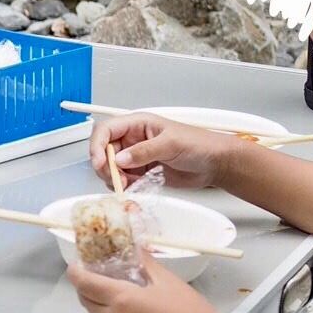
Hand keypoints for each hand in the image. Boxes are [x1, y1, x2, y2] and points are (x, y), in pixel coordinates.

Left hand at [67, 254, 220, 312]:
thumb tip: (135, 247)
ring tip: (116, 293)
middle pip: (85, 301)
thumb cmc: (188, 312)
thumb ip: (145, 263)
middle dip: (86, 287)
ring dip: (98, 303)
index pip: (84, 283)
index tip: (76, 264)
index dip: (76, 272)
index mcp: (120, 299)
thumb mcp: (167, 280)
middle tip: (97, 275)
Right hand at [90, 115, 233, 192]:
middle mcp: (133, 139)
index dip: (98, 145)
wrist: (215, 164)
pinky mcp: (142, 172)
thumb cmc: (199, 144)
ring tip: (128, 185)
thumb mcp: (170, 144)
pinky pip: (124, 179)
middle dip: (105, 166)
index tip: (99, 162)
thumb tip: (119, 160)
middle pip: (104, 151)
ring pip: (111, 167)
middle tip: (116, 179)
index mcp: (137, 124)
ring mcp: (137, 156)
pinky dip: (124, 186)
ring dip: (114, 178)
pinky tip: (133, 188)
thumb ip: (144, 151)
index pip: (106, 130)